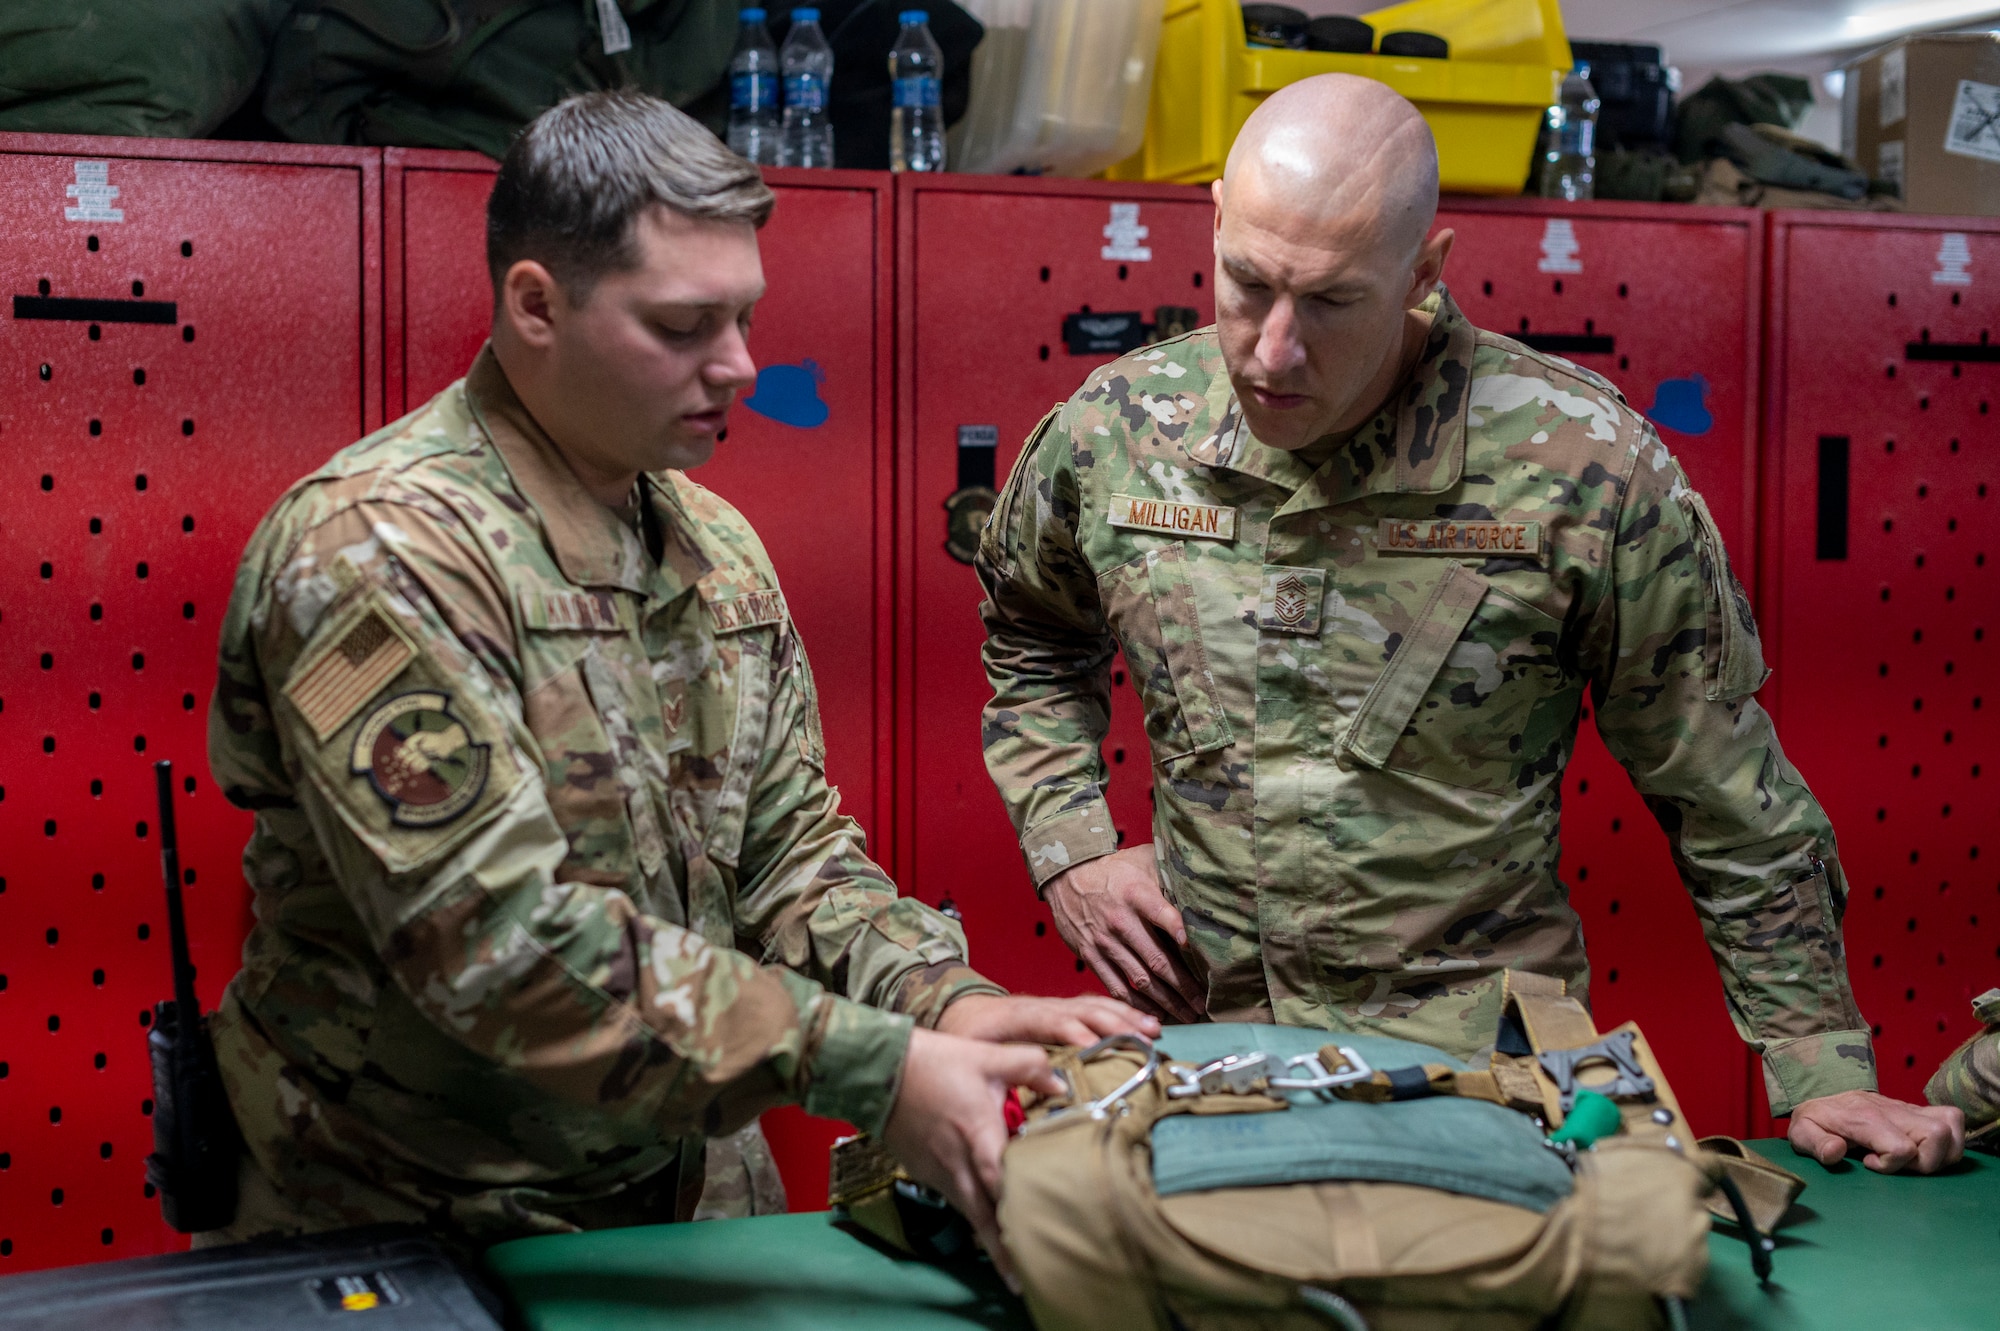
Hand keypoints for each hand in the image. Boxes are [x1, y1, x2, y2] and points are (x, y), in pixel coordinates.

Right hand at [883, 1026, 1060, 1288]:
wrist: (878, 1069)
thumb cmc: (933, 1063)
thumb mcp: (986, 1058)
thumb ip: (1029, 1067)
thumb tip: (1060, 1085)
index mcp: (977, 1136)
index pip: (1002, 1183)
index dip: (1017, 1210)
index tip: (1035, 1234)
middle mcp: (957, 1162)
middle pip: (983, 1216)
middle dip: (1002, 1248)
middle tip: (1023, 1273)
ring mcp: (937, 1170)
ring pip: (967, 1212)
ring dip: (986, 1235)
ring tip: (1008, 1260)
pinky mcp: (922, 1170)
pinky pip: (951, 1197)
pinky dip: (968, 1212)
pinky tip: (982, 1217)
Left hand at [936, 992, 1160, 1045]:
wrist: (958, 1007)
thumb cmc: (965, 1034)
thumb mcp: (973, 1052)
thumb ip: (1000, 1067)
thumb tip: (1031, 1094)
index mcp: (1018, 1015)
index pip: (1053, 1021)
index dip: (1078, 1034)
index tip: (1100, 1049)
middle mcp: (1041, 1004)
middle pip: (1083, 1010)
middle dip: (1116, 1024)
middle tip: (1144, 1041)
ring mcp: (1053, 1004)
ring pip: (1094, 1005)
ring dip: (1125, 1017)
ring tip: (1153, 1030)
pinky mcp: (1061, 1008)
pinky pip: (1094, 1005)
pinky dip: (1121, 1012)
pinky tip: (1141, 1021)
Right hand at [1043, 844, 1205, 1022]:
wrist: (1068, 875)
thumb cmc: (1115, 870)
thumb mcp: (1144, 860)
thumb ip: (1170, 877)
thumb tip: (1204, 893)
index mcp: (1136, 895)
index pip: (1162, 914)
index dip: (1181, 932)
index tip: (1199, 952)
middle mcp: (1120, 921)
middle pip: (1156, 959)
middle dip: (1183, 986)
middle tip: (1203, 1004)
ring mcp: (1104, 941)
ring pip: (1139, 979)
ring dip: (1165, 1001)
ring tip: (1187, 1015)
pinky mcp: (1090, 955)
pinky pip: (1115, 986)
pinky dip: (1135, 1005)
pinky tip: (1154, 1015)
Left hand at [1788, 1089, 1965, 1173]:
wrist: (1822, 1095)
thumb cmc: (1816, 1119)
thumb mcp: (1801, 1133)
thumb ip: (1815, 1144)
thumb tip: (1836, 1152)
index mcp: (1865, 1118)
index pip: (1901, 1147)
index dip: (1891, 1165)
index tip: (1869, 1163)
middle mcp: (1893, 1110)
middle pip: (1937, 1135)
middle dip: (1925, 1162)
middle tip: (1898, 1165)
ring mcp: (1908, 1108)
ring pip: (1950, 1127)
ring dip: (1941, 1153)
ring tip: (1912, 1158)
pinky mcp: (1918, 1110)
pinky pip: (1952, 1118)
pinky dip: (1949, 1139)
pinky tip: (1923, 1149)